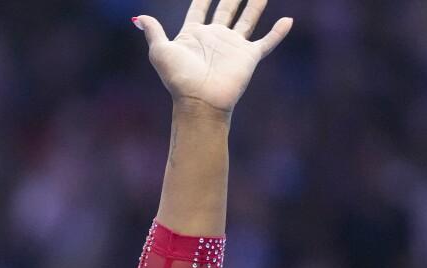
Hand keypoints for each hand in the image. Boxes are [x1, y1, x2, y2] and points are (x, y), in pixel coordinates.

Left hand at [135, 0, 290, 115]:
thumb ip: (153, 32)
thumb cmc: (178, 78)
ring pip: (247, 19)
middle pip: (225, 9)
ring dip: (254, 5)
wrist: (200, 100)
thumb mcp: (160, 52)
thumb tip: (138, 18)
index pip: (198, 9)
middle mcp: (215, 38)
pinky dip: (278, 32)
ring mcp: (233, 46)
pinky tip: (288, 20)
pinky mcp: (248, 56)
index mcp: (194, 35)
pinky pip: (267, 42)